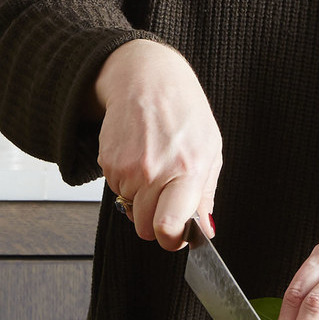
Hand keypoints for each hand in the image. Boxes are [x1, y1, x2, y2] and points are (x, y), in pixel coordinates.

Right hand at [93, 39, 221, 251]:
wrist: (146, 79)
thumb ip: (206, 195)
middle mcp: (155, 171)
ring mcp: (128, 168)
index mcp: (187, 171)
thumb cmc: (183, 110)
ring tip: (154, 166)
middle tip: (166, 199)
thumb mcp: (210, 149)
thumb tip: (205, 230)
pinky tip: (139, 156)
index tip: (176, 235)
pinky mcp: (108, 162)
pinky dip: (127, 182)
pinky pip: (117, 191)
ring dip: (140, 199)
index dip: (172, 240)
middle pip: (146, 229)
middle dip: (155, 222)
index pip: (170, 228)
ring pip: (130, 210)